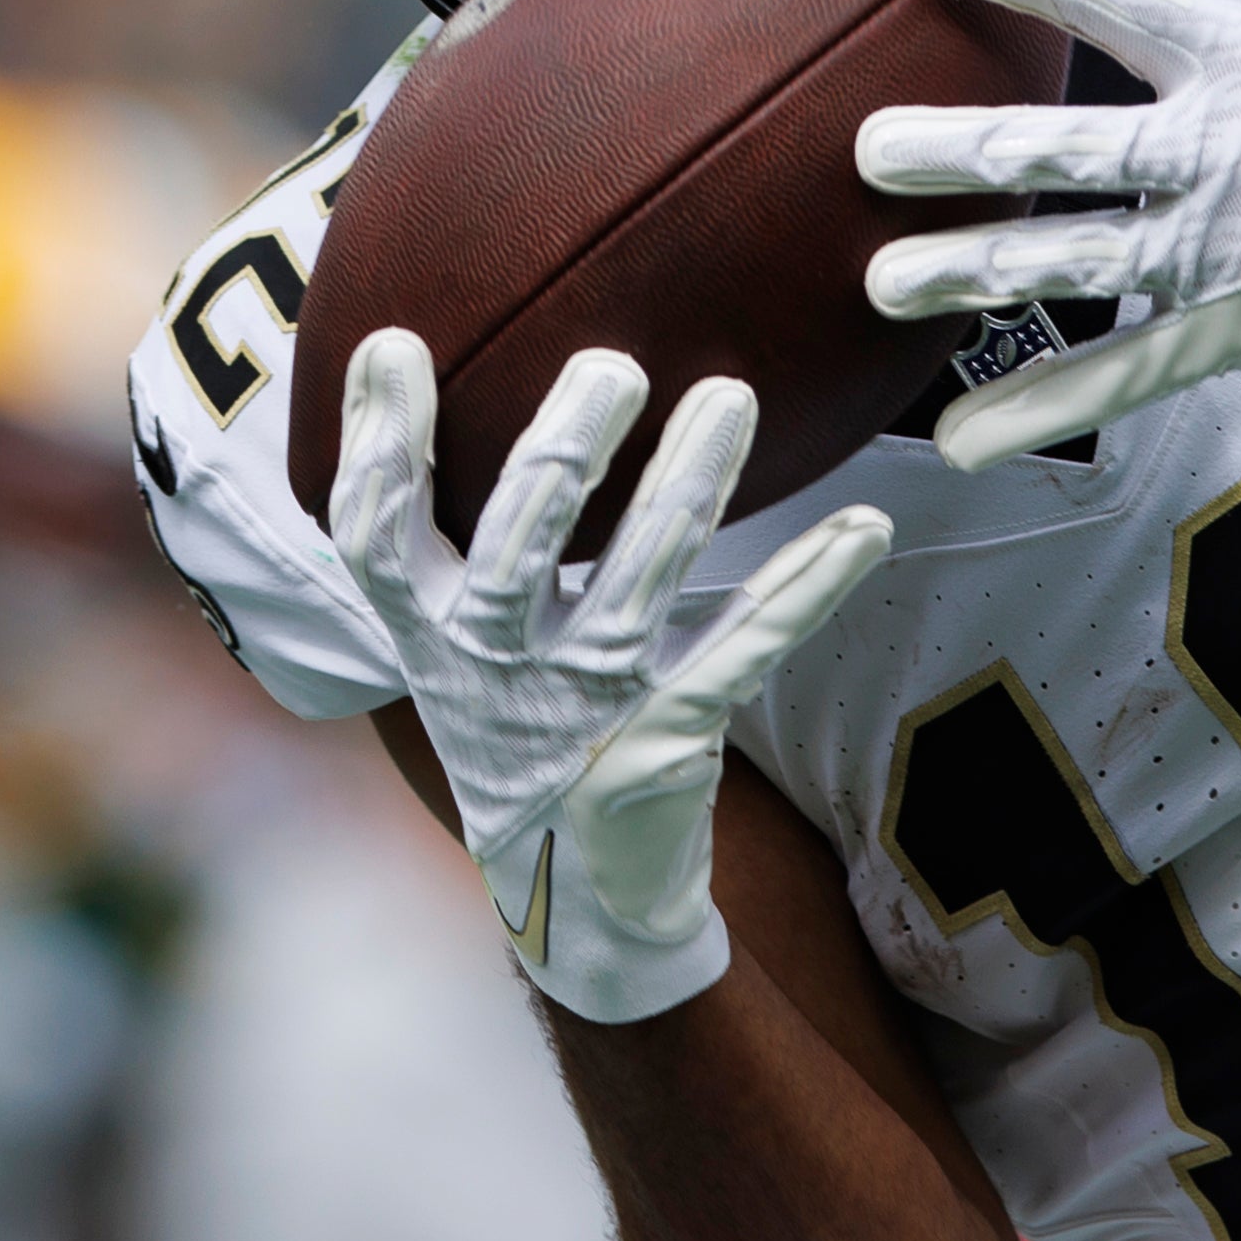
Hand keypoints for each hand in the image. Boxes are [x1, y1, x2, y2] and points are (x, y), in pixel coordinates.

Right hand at [330, 331, 890, 1021]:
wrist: (580, 897)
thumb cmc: (520, 729)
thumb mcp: (453, 651)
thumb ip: (445, 543)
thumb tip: (411, 371)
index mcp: (432, 634)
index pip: (378, 535)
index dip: (380, 444)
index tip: (399, 343)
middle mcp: (496, 668)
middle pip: (517, 548)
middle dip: (564, 455)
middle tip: (614, 367)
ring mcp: (587, 706)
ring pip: (638, 582)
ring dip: (690, 485)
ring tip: (732, 398)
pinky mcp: (670, 737)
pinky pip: (746, 646)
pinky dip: (808, 585)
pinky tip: (863, 527)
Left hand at [860, 0, 1240, 468]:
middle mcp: (1219, 151)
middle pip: (1067, 146)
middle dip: (958, 149)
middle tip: (869, 149)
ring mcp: (1220, 249)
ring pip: (1075, 261)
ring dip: (971, 272)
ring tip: (882, 279)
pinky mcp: (1231, 328)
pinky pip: (1122, 374)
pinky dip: (1041, 404)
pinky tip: (963, 432)